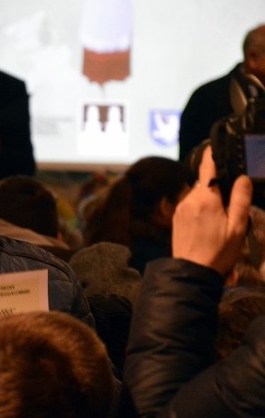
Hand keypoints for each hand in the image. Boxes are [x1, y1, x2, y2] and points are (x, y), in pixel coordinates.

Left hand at [172, 146, 251, 274]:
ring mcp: (180, 208)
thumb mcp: (237, 227)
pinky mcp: (175, 217)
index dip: (212, 156)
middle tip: (231, 200)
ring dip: (209, 198)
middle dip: (217, 186)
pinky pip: (190, 204)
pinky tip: (209, 222)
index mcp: (205, 199)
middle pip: (204, 183)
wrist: (192, 272)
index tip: (214, 145)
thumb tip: (242, 178)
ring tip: (221, 217)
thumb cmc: (218, 252)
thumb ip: (241, 200)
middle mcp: (189, 200)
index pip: (208, 169)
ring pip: (197, 194)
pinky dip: (201, 206)